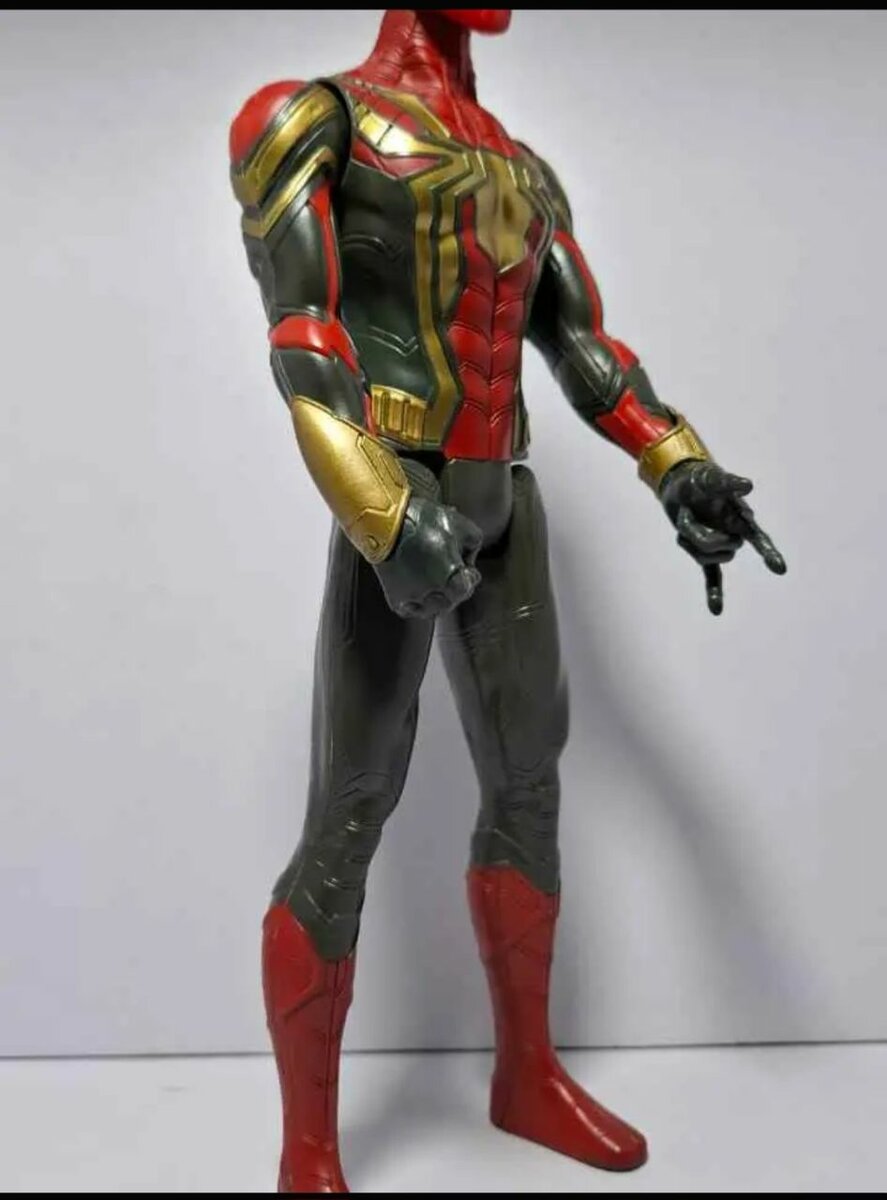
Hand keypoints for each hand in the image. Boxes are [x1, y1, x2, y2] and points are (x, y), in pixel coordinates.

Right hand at [374, 495, 481, 618]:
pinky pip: (410, 609)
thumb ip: (473, 546)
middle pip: (450, 601)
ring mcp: (413, 598)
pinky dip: (416, 603)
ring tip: (434, 581)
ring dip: (437, 599)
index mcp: (451, 578)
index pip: (466, 589)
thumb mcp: (462, 525)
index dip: (469, 578)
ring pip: (431, 609)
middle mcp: (433, 593)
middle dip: (454, 588)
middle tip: (449, 571)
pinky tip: (417, 589)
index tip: (467, 568)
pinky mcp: (395, 598)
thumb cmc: (424, 521)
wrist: (385, 522)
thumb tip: (468, 560)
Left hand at [659, 460, 785, 614]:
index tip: (779, 569)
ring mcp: (719, 544)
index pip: (758, 538)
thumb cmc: (700, 480)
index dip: (767, 552)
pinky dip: (714, 592)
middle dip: (701, 536)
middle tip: (688, 514)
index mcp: (741, 517)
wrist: (682, 485)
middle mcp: (733, 533)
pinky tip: (716, 611)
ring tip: (683, 520)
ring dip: (690, 543)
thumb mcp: (710, 477)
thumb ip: (726, 484)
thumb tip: (748, 486)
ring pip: (706, 558)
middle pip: (720, 548)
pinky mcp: (702, 552)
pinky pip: (712, 575)